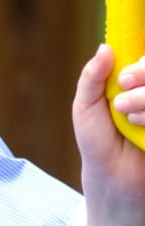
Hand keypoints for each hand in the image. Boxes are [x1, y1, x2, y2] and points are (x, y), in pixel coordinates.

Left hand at [74, 44, 144, 207]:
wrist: (112, 177)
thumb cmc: (98, 140)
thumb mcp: (87, 107)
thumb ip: (93, 77)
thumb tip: (105, 48)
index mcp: (140, 82)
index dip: (143, 65)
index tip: (125, 78)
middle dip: (144, 81)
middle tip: (122, 101)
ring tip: (129, 119)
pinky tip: (142, 131)